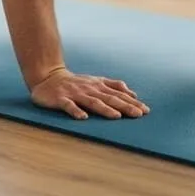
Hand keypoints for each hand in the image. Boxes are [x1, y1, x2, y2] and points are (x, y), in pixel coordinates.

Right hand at [30, 68, 149, 119]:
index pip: (118, 95)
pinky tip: (83, 117)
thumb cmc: (75, 82)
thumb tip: (132, 92)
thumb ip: (113, 85)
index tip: (145, 110)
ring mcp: (75, 94)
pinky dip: (76, 111)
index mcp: (98, 86)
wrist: (48, 77)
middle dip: (124, 106)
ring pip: (92, 102)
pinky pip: (69, 106)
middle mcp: (89, 89)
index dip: (132, 102)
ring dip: (104, 109)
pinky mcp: (61, 99)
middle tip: (138, 114)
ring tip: (116, 116)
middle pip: (109, 98)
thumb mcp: (96, 81)